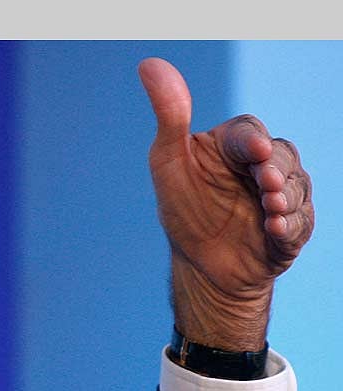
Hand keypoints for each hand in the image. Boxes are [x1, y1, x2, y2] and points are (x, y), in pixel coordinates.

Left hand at [138, 57, 314, 350]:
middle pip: (280, 155)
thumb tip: (149, 64)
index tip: (252, 152)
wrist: (200, 267)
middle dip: (274, 170)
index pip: (248, 132)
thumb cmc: (182, 209)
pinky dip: (290, 225)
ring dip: (285, 198)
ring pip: (296, 187)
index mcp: (234, 146)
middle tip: (264, 184)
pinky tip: (275, 229)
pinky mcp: (292, 228)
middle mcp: (263, 166)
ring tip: (270, 211)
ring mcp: (281, 196)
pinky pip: (300, 223)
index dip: (252, 141)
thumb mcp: (168, 162)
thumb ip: (168, 116)